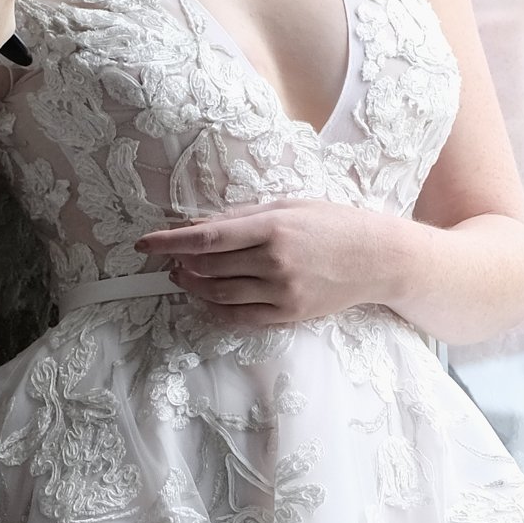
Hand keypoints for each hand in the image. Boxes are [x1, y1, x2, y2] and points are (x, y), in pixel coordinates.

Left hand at [135, 200, 412, 325]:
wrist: (378, 258)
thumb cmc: (334, 224)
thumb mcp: (290, 206)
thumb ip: (245, 217)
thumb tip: (203, 226)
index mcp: (272, 228)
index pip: (207, 237)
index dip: (170, 242)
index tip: (145, 244)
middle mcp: (274, 261)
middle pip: (208, 267)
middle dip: (181, 263)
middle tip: (169, 259)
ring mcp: (281, 292)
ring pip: (219, 293)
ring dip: (194, 286)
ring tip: (184, 277)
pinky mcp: (288, 314)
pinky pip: (239, 316)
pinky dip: (215, 308)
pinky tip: (207, 298)